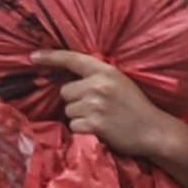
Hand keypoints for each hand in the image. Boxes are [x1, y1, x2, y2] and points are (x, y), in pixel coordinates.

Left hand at [31, 52, 179, 162]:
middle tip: (96, 107)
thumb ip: (97, 78)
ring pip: (68, 110)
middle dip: (75, 100)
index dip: (51, 57)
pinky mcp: (94, 123)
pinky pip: (73, 125)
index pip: (73, 60)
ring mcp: (95, 104)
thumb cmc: (136, 107)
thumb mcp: (120, 83)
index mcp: (106, 71)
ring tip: (101, 119)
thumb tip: (67, 83)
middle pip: (65, 92)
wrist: (154, 131)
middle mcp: (98, 85)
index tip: (32, 57)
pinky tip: (100, 129)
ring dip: (79, 117)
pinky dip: (83, 129)